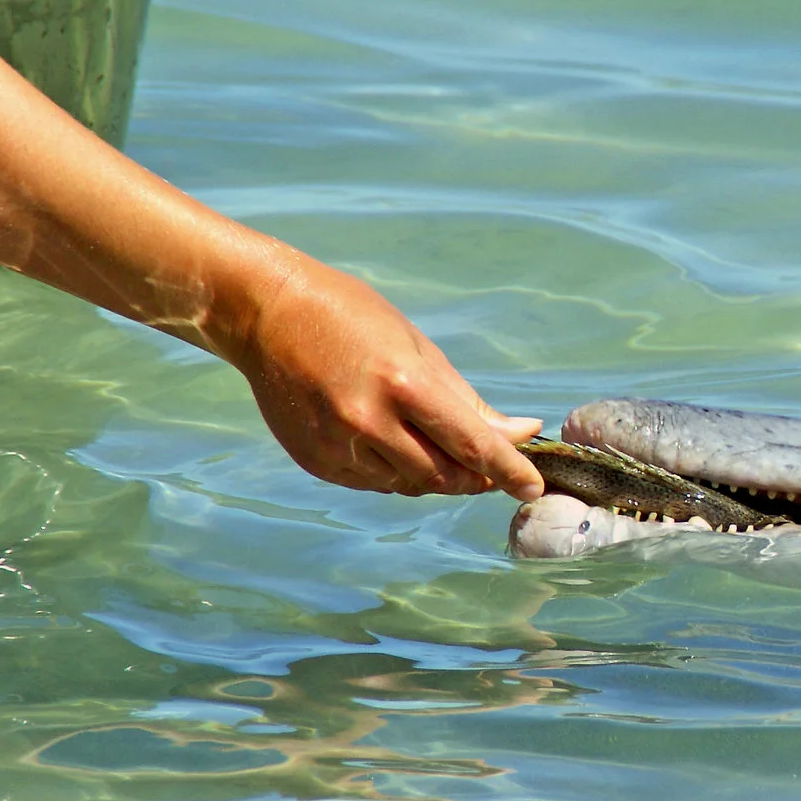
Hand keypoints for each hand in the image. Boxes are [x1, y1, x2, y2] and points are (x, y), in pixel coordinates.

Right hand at [226, 253, 545, 498]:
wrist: (266, 314)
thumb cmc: (352, 318)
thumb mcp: (417, 348)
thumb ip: (467, 402)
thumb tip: (520, 433)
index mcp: (402, 384)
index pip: (472, 444)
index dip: (509, 470)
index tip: (534, 487)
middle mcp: (368, 422)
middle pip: (445, 476)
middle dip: (476, 477)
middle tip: (491, 467)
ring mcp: (338, 446)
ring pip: (410, 485)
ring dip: (436, 475)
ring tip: (434, 443)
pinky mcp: (316, 462)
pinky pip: (374, 483)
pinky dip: (395, 472)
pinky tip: (391, 442)